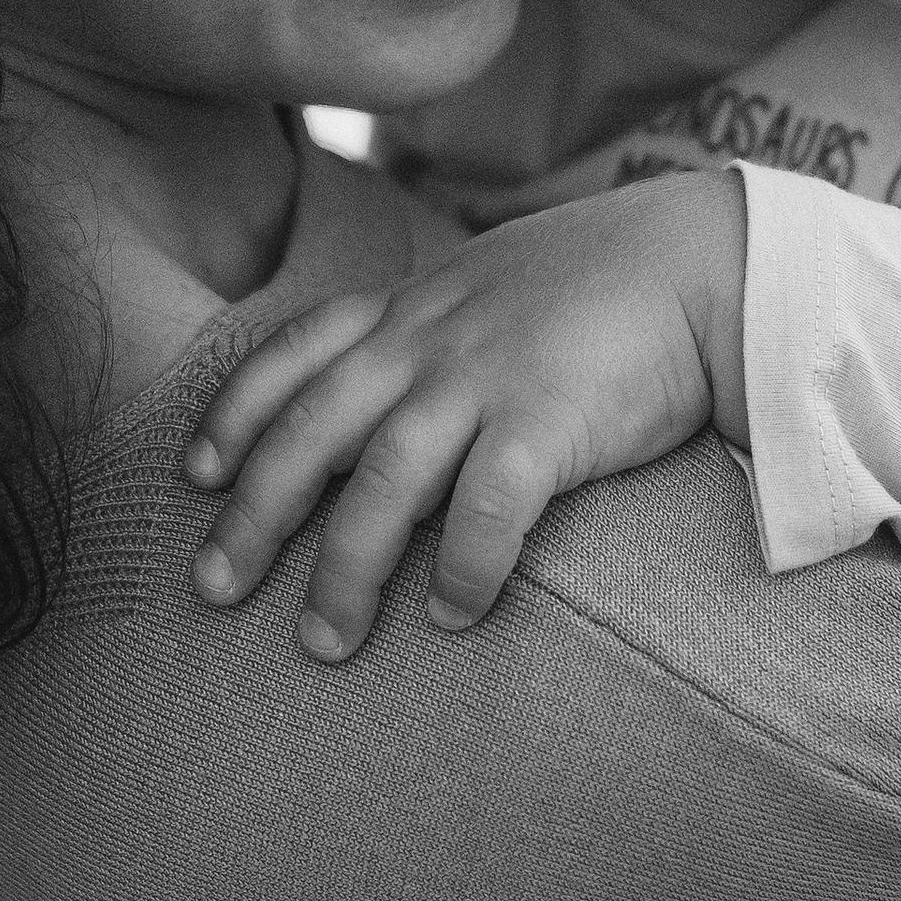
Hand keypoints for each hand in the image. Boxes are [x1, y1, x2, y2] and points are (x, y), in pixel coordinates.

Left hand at [183, 171, 748, 657]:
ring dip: (343, 570)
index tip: (195, 474)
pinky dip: (462, 570)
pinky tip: (451, 615)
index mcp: (414, 307)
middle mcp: (430, 340)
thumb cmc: (607, 284)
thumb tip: (398, 398)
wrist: (705, 260)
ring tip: (324, 641)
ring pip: (381, 482)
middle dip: (253, 514)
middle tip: (214, 589)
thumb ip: (438, 331)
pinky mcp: (549, 417)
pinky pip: (487, 510)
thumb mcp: (494, 285)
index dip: (235, 413)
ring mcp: (485, 376)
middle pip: (311, 430)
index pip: (295, 351)